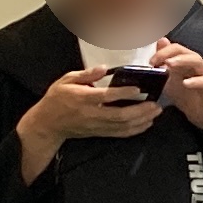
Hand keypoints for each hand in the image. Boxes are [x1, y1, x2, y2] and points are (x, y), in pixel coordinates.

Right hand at [15, 65, 159, 179]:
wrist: (47, 124)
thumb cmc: (57, 99)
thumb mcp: (66, 80)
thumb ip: (86, 75)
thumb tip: (104, 68)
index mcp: (82, 99)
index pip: (106, 96)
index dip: (123, 93)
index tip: (138, 88)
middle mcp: (91, 114)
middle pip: (119, 116)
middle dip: (140, 111)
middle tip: (155, 103)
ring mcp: (96, 126)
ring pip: (122, 126)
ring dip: (142, 121)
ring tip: (155, 112)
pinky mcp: (99, 133)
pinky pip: (120, 134)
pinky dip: (135, 130)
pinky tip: (146, 124)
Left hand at [152, 34, 202, 134]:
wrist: (200, 114)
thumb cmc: (185, 94)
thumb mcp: (168, 78)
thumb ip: (163, 61)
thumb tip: (159, 41)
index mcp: (187, 61)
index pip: (177, 48)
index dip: (163, 51)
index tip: (150, 61)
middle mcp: (198, 65)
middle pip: (187, 52)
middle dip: (171, 53)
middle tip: (157, 60)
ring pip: (198, 62)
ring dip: (183, 61)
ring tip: (169, 65)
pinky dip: (196, 81)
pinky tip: (185, 83)